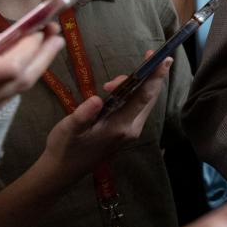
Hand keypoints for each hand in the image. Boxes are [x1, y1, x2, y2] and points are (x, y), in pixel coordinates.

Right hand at [36, 54, 171, 189]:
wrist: (62, 171)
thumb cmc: (65, 148)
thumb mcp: (68, 130)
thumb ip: (82, 115)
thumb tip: (97, 99)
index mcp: (120, 127)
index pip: (144, 97)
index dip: (155, 77)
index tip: (164, 59)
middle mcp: (131, 129)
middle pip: (150, 97)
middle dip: (151, 75)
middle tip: (148, 55)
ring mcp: (131, 131)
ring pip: (145, 102)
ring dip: (141, 84)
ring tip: (120, 78)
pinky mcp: (127, 132)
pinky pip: (138, 107)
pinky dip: (137, 92)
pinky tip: (124, 86)